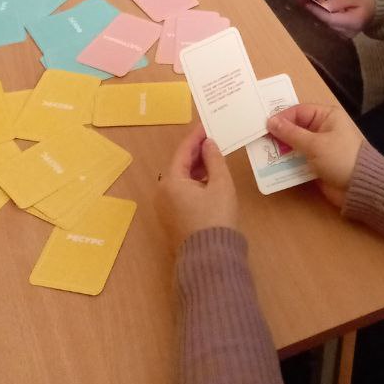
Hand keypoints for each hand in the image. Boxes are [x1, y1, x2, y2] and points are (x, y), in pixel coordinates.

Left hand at [159, 125, 237, 249]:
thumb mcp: (221, 184)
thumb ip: (214, 160)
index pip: (183, 152)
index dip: (196, 137)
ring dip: (196, 168)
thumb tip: (208, 144)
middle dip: (196, 152)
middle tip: (212, 139)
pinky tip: (208, 179)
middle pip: (179, 165)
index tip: (206, 125)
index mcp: (171, 182)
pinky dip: (193, 183)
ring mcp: (164, 208)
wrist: (210, 258)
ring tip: (213, 156)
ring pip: (180, 180)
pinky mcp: (171, 220)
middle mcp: (162, 193)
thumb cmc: (216, 217)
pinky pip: (181, 193)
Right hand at [266, 104, 362, 207]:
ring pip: (295, 144)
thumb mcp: (315, 144)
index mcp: (326, 116)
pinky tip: (273, 165)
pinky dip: (287, 161)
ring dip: (281, 149)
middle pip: (295, 127)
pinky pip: (298, 158)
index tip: (264, 126)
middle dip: (279, 134)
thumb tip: (270, 122)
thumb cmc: (340, 158)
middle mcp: (322, 128)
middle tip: (260, 139)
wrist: (359, 188)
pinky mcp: (317, 163)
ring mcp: (319, 147)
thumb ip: (291, 133)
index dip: (281, 118)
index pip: (299, 111)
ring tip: (262, 153)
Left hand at [302, 0, 374, 38]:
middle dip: (314, 8)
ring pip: (327, 20)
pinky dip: (324, 10)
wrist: (379, 7)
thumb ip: (339, 2)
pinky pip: (330, 20)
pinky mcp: (342, 30)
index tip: (304, 2)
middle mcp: (347, 31)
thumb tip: (323, 6)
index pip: (329, 18)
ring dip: (318, 7)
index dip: (316, 10)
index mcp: (352, 23)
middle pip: (326, 20)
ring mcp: (344, 32)